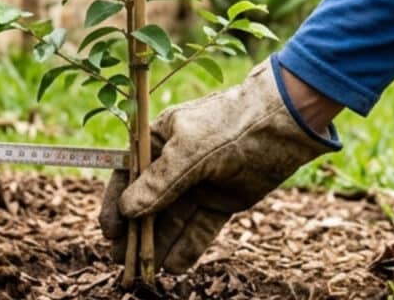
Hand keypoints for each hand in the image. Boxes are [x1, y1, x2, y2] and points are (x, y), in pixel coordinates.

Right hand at [98, 56, 340, 272]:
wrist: (284, 123)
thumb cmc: (230, 124)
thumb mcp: (190, 151)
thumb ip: (159, 183)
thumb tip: (128, 209)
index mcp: (160, 140)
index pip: (129, 174)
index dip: (116, 202)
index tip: (110, 230)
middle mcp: (176, 163)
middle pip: (149, 202)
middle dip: (137, 231)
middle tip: (122, 259)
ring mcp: (200, 183)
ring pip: (174, 220)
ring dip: (159, 244)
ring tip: (146, 271)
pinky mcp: (223, 201)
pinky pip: (200, 228)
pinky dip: (188, 247)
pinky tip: (175, 266)